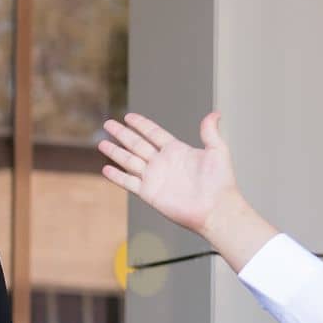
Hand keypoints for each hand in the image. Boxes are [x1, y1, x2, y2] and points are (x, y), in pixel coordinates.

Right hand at [99, 111, 276, 271]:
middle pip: (137, 144)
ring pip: (129, 161)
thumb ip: (210, 132)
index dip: (141, 124)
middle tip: (109, 124)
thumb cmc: (220, 182)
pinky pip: (128, 182)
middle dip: (122, 134)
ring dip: (115, 152)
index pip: (153, 133)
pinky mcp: (148, 193)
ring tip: (102, 143)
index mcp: (176, 150)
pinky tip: (106, 169)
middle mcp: (162, 162)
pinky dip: (117, 176)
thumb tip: (214, 113)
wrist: (215, 209)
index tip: (128, 116)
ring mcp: (154, 177)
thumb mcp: (218, 151)